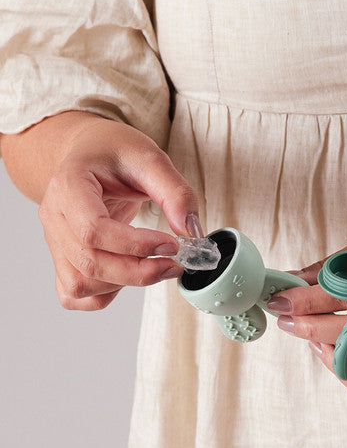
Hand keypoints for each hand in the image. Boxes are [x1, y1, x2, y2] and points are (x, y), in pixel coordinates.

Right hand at [37, 114, 198, 309]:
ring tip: (156, 265)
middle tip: (175, 264)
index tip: (172, 245)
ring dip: (126, 283)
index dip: (136, 245)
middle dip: (139, 272)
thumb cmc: (114, 152)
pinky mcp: (63, 258)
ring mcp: (54, 241)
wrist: (89, 154)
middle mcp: (54, 216)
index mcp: (68, 186)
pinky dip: (103, 295)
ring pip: (81, 283)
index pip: (93, 229)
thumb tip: (191, 233)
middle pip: (90, 262)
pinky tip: (129, 276)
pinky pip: (73, 294)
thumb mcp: (150, 158)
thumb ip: (175, 193)